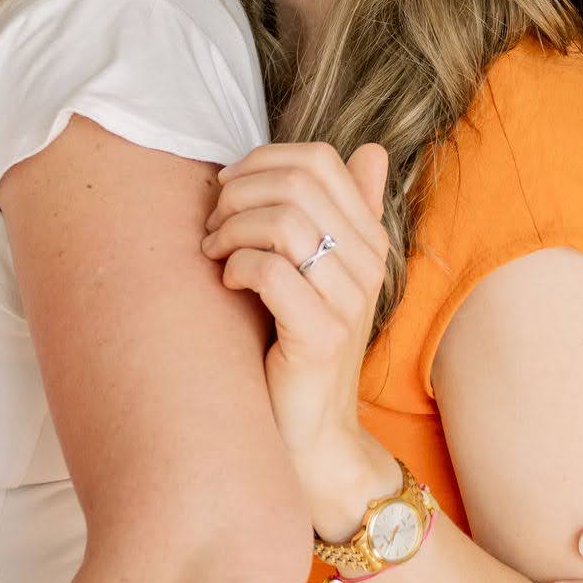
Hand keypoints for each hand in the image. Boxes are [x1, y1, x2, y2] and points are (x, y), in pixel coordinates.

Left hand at [203, 140, 396, 533]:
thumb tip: (369, 150)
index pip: (320, 161)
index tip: (227, 190)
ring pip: (283, 222)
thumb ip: (341, 213)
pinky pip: (273, 271)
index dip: (262, 161)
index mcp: (368, 239)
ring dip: (232, 230)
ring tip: (215, 254)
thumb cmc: (299, 344)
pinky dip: (237, 268)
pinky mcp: (322, 335)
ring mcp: (349, 300)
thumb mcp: (322, 271)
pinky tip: (228, 284)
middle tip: (213, 227)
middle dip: (238, 194)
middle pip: (297, 183)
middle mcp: (368, 264)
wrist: (311, 432)